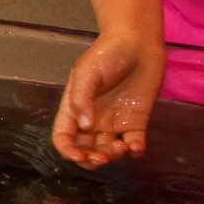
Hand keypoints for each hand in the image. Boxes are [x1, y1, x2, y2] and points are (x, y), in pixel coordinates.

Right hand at [53, 34, 162, 167]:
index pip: (64, 137)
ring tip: (122, 146)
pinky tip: (135, 147)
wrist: (139, 44)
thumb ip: (82, 99)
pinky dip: (135, 151)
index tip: (79, 156)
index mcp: (74, 108)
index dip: (68, 151)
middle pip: (86, 149)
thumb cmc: (107, 54)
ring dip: (114, 156)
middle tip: (102, 158)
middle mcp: (93, 119)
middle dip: (91, 159)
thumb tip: (83, 126)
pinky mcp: (136, 121)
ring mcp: (115, 121)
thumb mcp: (86, 73)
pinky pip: (134, 143)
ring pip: (109, 150)